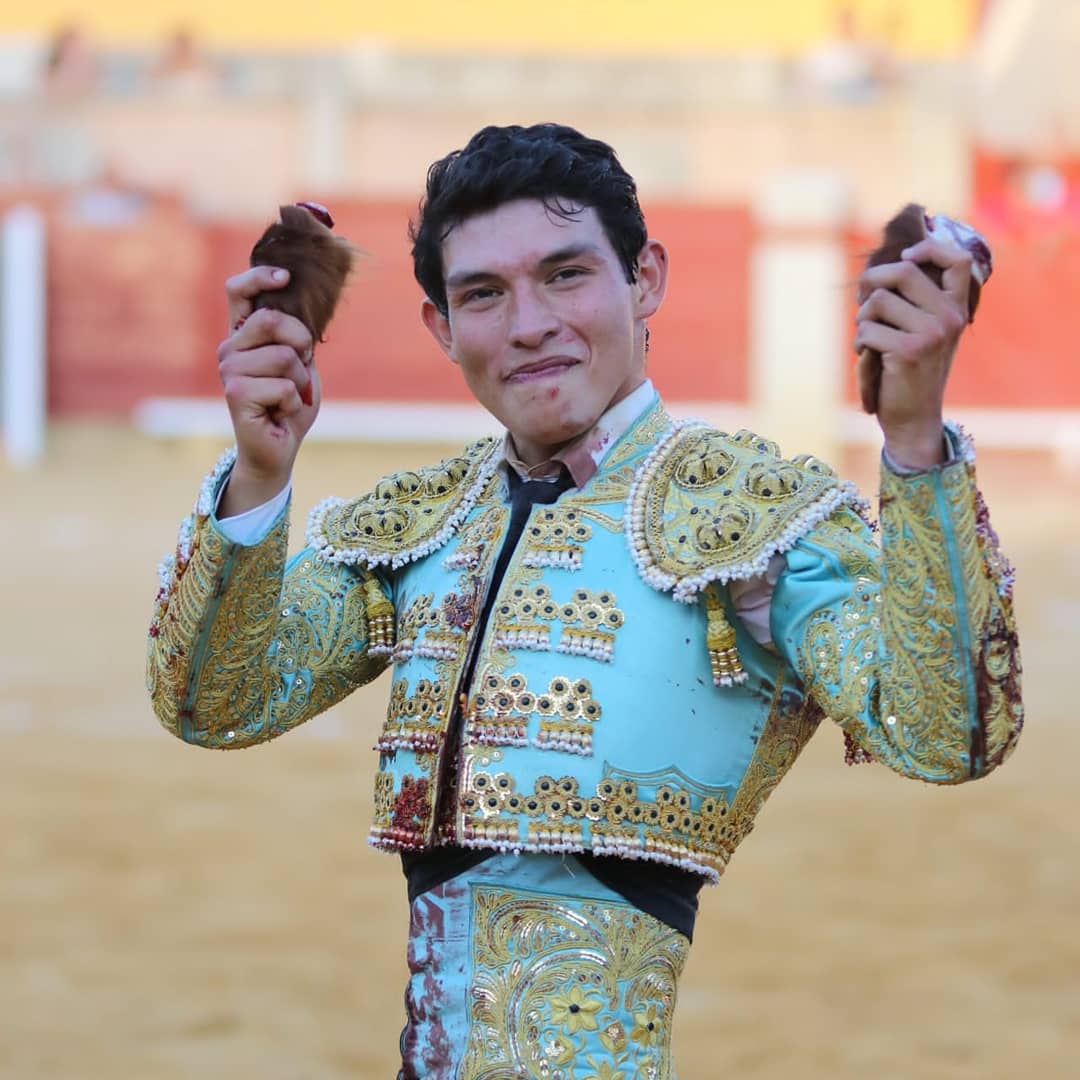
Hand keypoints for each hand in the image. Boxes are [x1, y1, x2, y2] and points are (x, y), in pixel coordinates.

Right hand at [217, 266, 317, 514]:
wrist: (278, 448)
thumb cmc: (289, 405)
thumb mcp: (299, 363)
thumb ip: (295, 336)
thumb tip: (298, 305)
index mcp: (243, 336)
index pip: (237, 291)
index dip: (259, 277)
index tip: (286, 277)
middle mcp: (230, 349)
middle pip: (272, 320)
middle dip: (301, 343)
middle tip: (302, 367)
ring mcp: (229, 371)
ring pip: (283, 356)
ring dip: (300, 380)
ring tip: (288, 397)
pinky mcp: (236, 394)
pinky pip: (285, 386)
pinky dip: (295, 402)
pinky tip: (281, 412)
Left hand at [854, 236, 972, 468]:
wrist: (914, 419)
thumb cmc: (908, 373)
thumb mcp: (921, 333)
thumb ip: (913, 302)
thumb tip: (875, 271)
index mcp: (957, 308)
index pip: (959, 260)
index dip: (929, 248)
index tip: (906, 256)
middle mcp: (950, 317)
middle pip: (903, 271)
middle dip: (871, 283)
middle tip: (863, 305)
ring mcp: (932, 332)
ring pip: (878, 300)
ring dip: (863, 320)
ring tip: (869, 341)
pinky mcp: (910, 350)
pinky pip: (867, 330)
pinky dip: (860, 344)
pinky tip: (868, 360)